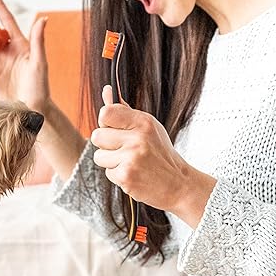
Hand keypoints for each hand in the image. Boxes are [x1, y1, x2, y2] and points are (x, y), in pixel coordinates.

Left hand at [91, 85, 215, 225]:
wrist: (178, 184)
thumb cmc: (160, 154)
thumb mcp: (148, 128)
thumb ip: (125, 111)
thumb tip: (106, 91)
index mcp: (144, 122)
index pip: (106, 113)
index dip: (105, 122)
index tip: (113, 129)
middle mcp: (137, 138)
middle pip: (97, 136)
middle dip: (105, 145)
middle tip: (122, 150)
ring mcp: (131, 158)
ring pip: (99, 156)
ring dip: (110, 162)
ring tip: (129, 163)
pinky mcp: (126, 176)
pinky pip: (107, 173)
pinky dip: (117, 175)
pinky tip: (133, 174)